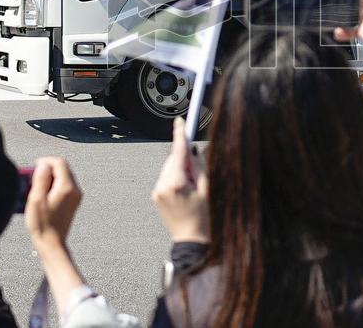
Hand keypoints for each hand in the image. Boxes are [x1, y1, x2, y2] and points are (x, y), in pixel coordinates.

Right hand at [25, 157, 81, 247]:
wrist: (52, 244)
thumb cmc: (42, 223)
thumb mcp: (36, 199)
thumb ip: (40, 179)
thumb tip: (44, 164)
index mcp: (67, 187)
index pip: (60, 163)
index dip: (46, 161)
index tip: (34, 167)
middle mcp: (75, 189)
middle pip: (63, 168)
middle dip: (48, 169)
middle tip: (33, 177)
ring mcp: (76, 196)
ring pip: (64, 176)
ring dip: (50, 177)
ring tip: (36, 187)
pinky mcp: (73, 202)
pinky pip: (64, 185)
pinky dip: (54, 185)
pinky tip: (43, 194)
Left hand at [152, 117, 208, 242]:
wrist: (191, 241)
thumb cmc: (204, 217)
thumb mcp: (207, 189)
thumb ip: (200, 166)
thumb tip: (194, 149)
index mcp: (176, 183)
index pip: (178, 152)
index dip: (180, 135)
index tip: (180, 121)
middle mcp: (162, 186)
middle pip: (173, 159)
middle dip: (185, 158)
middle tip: (198, 170)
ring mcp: (157, 192)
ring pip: (170, 168)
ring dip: (181, 169)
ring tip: (193, 187)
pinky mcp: (156, 196)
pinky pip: (166, 178)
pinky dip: (176, 178)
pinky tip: (185, 191)